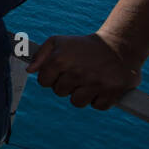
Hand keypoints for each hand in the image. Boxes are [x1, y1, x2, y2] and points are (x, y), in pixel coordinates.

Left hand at [27, 33, 141, 109]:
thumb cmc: (84, 46)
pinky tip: (103, 86)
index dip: (51, 77)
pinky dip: (100, 99)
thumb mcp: (58, 42)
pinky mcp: (112, 91)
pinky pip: (98, 106)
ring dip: (82, 94)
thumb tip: (29, 70)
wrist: (119, 46)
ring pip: (77, 102)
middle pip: (59, 92)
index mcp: (60, 60)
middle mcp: (77, 72)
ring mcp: (95, 83)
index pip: (43, 81)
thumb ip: (40, 55)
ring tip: (90, 80)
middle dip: (67, 84)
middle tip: (79, 72)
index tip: (61, 71)